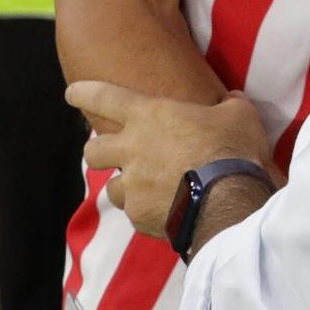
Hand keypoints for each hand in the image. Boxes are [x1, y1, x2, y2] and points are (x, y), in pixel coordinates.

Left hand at [68, 80, 276, 234]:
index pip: (103, 97)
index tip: (71, 93)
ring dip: (126, 188)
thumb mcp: (238, 115)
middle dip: (98, 151)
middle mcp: (131, 150)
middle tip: (114, 154)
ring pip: (111, 188)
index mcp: (148, 116)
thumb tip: (231, 100)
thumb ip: (227, 105)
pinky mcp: (139, 215)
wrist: (229, 199)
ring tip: (148, 190)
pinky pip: (135, 213)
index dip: (84, 93)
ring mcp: (132, 186)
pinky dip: (146, 212)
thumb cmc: (232, 148)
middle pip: (92, 150)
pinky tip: (166, 212)